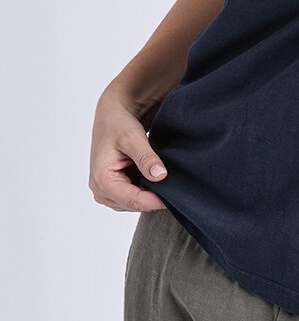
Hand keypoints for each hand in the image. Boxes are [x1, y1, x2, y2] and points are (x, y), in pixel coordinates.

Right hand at [88, 92, 168, 212]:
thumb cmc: (118, 123)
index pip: (134, 200)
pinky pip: (133, 197)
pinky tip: (154, 178)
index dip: (156, 201)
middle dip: (154, 197)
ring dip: (149, 194)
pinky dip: (145, 190)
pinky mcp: (114, 189)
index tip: (177, 197)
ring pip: (135, 203)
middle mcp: (100, 190)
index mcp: (102, 180)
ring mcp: (106, 192)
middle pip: (134, 204)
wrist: (112, 115)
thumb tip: (160, 176)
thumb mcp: (133, 138)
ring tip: (163, 178)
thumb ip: (146, 158)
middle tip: (175, 185)